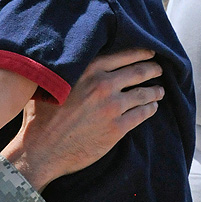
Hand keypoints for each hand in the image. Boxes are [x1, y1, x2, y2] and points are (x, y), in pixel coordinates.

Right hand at [1, 49, 162, 190]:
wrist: (42, 148)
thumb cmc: (41, 116)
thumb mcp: (49, 83)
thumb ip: (66, 70)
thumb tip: (66, 59)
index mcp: (87, 70)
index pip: (122, 56)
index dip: (140, 53)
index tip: (150, 53)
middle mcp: (103, 85)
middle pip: (137, 72)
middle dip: (152, 69)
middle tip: (159, 69)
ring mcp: (112, 107)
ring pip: (143, 94)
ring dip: (154, 91)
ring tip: (159, 91)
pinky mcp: (117, 128)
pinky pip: (142, 114)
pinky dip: (150, 109)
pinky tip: (152, 108)